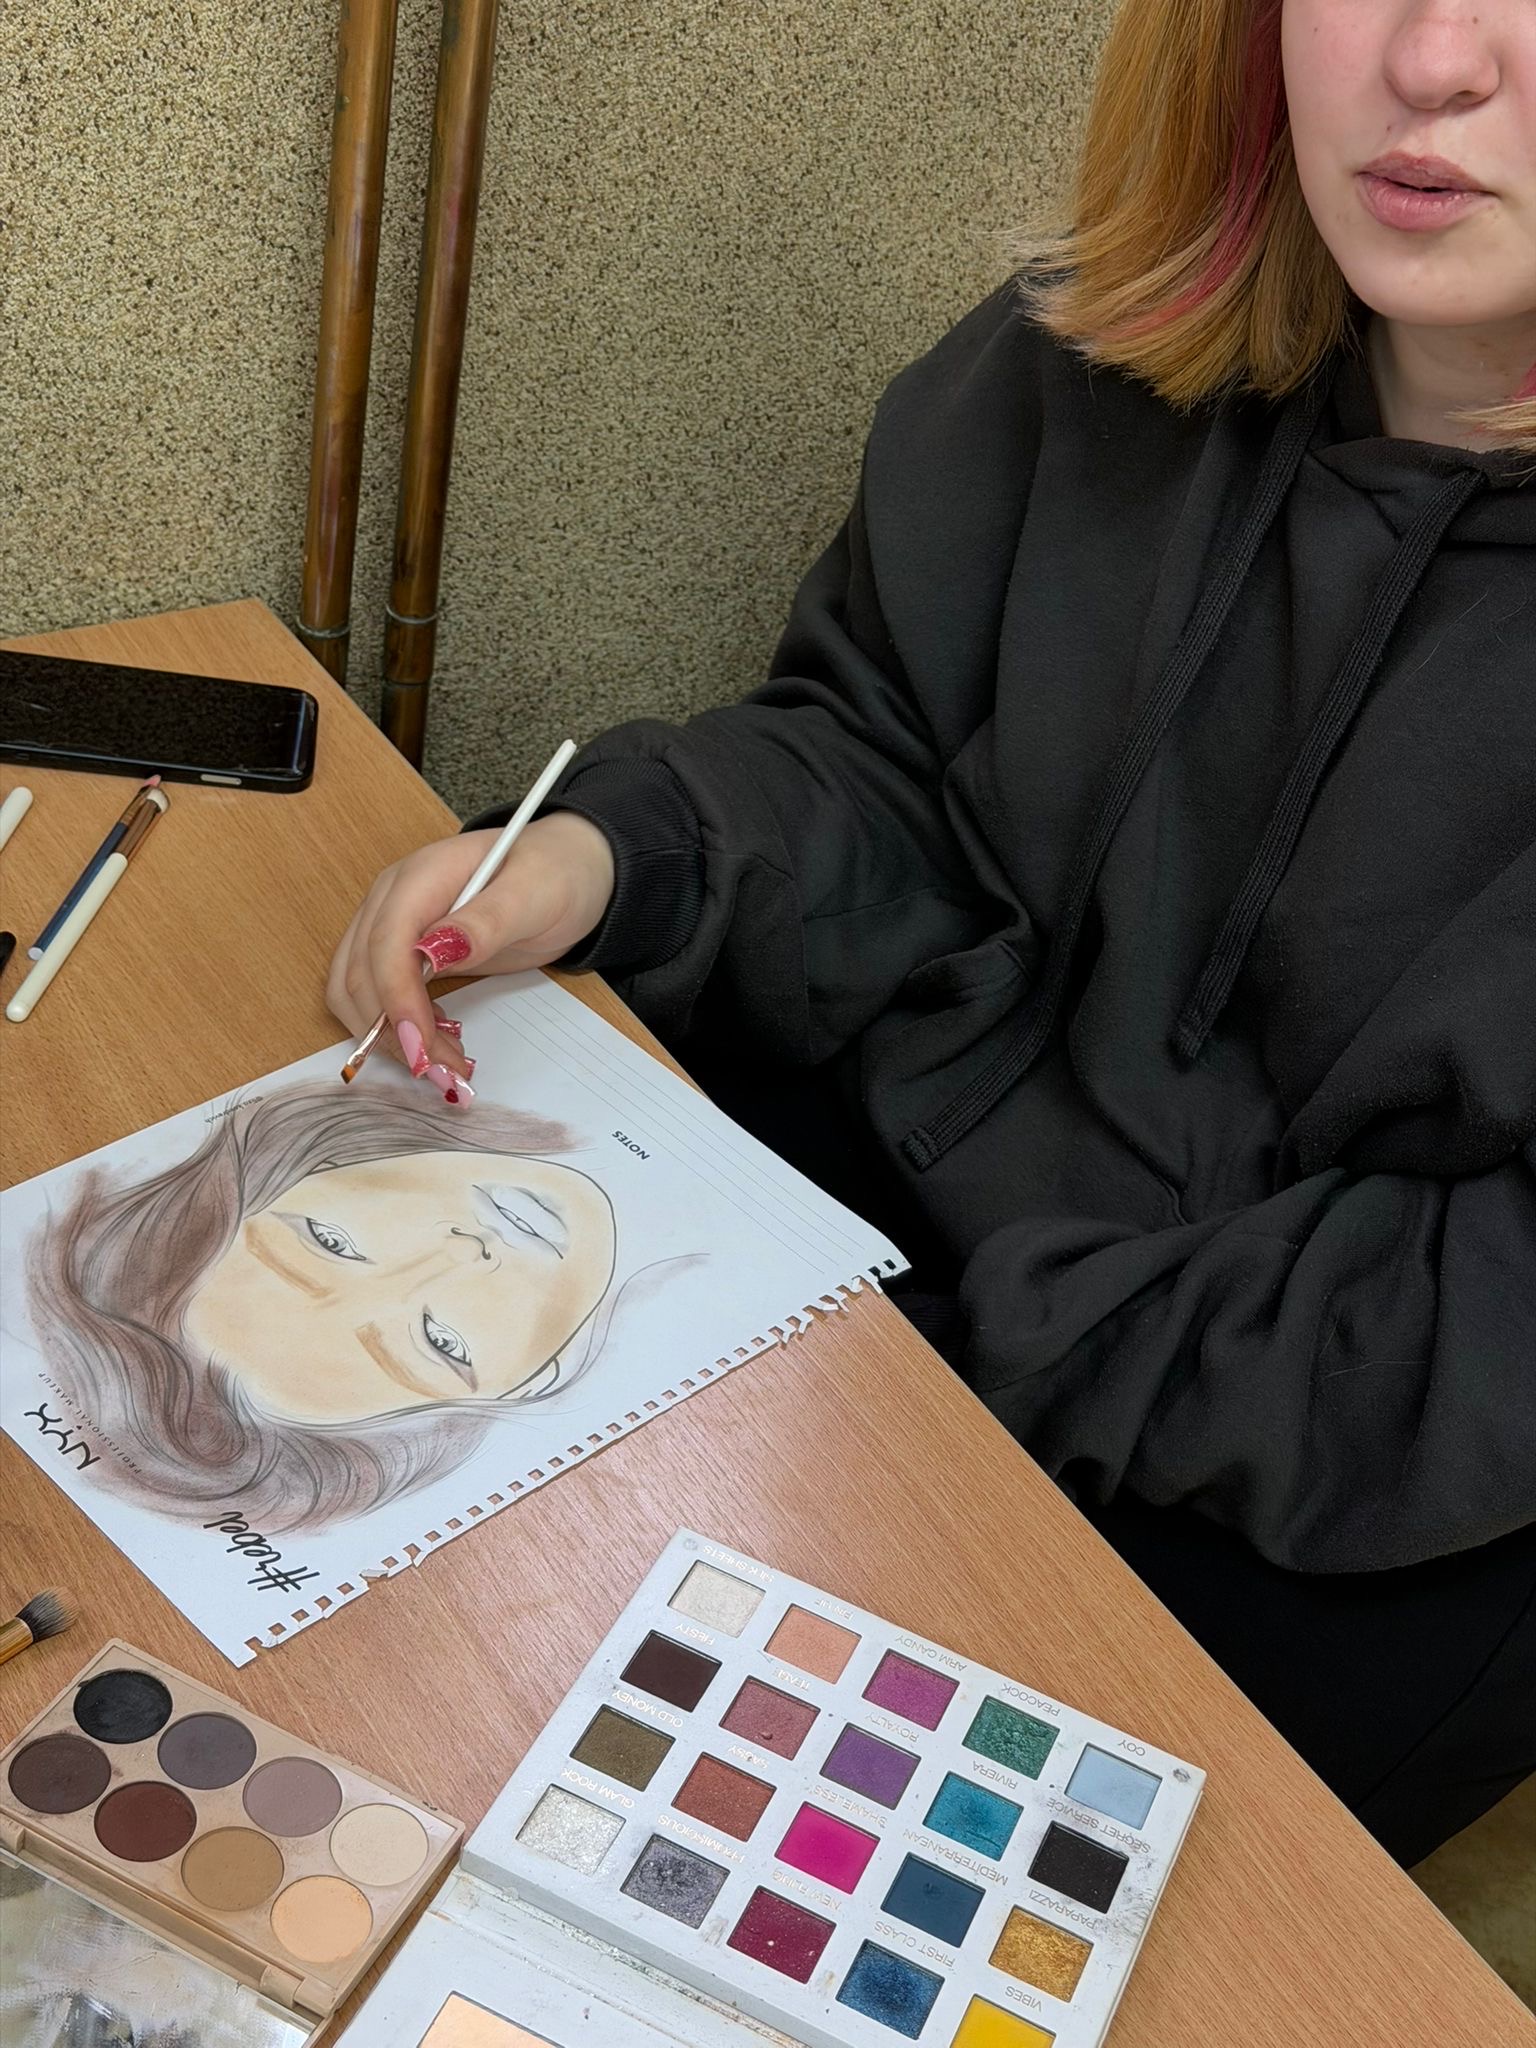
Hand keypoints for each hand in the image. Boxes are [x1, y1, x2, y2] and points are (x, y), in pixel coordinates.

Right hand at [326, 812, 615, 1095]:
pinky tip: (439, 1042)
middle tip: (444, 1074)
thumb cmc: (554, 875)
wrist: (566, 870)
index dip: (396, 1000)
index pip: (386, 942)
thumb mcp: (533, 895)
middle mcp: (393, 899)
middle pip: (360, 973)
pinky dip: (398, 1028)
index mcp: (421, 877)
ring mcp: (393, 925)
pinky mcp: (402, 952)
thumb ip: (485, 922)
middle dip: (394, 1031)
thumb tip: (432, 952)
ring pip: (357, 992)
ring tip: (445, 1067)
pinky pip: (378, 995)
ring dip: (390, 1038)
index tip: (421, 1048)